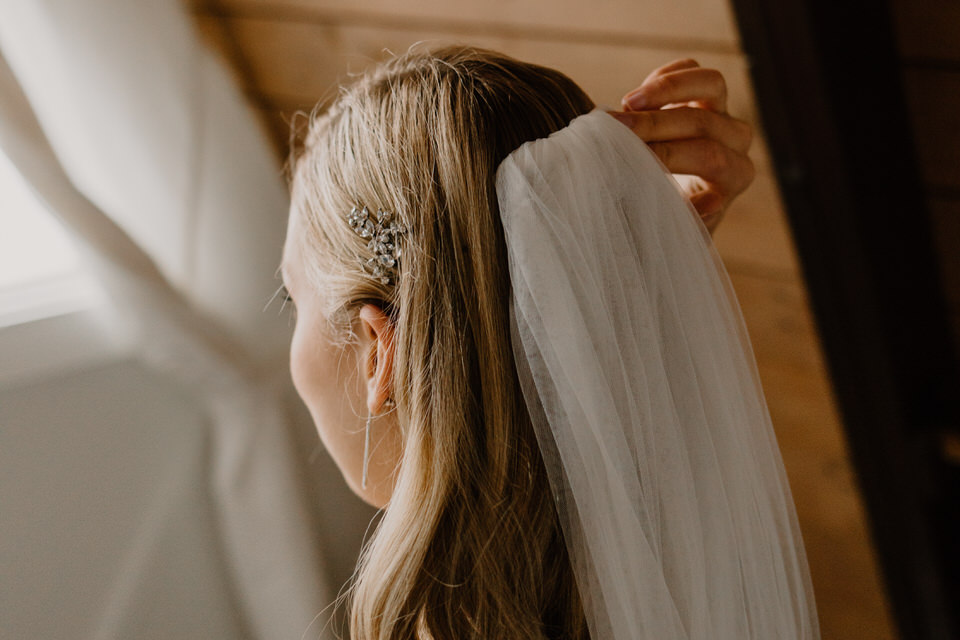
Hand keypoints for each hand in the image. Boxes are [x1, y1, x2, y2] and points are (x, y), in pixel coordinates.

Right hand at [609, 59, 754, 235]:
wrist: (669, 199)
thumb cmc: (667, 216)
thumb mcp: (671, 227)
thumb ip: (677, 218)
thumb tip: (685, 202)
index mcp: (734, 178)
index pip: (710, 160)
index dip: (670, 157)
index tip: (636, 165)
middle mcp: (737, 142)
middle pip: (702, 125)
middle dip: (653, 126)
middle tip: (611, 130)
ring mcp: (724, 112)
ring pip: (710, 84)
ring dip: (665, 90)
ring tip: (626, 103)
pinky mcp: (707, 92)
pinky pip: (693, 70)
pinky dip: (664, 77)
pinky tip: (634, 99)